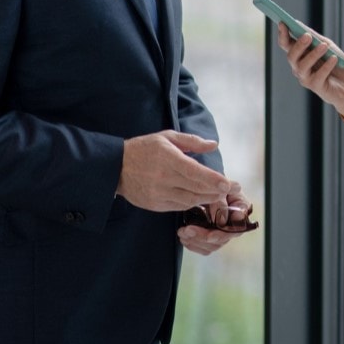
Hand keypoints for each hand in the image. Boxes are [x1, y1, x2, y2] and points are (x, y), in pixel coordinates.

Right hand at [117, 130, 236, 212]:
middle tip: (230, 189)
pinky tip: (200, 199)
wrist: (114, 167)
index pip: (196, 172)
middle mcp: (163, 178)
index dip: (214, 179)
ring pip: (189, 200)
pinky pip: (178, 207)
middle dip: (216, 191)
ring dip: (206, 199)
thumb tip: (213, 144)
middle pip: (196, 188)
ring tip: (218, 195)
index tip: (228, 183)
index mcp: (168, 159)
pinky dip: (191, 204)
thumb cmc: (144, 148)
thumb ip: (192, 141)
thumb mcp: (167, 137)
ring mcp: (158, 193)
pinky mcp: (154, 204)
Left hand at [178, 188, 253, 255]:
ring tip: (182, 231)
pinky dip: (193, 245)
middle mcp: (235, 223)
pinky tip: (184, 237)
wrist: (201, 187)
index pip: (239, 224)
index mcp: (241, 208)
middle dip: (204, 236)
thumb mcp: (215, 188)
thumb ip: (219, 200)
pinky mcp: (214, 239)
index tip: (210, 235)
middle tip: (188, 229)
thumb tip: (221, 219)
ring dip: (196, 241)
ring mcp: (225, 233)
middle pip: (224, 238)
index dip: (225, 231)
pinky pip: (206, 249)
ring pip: (214, 246)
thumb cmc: (211, 185)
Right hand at [275, 23, 343, 122]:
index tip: (283, 23)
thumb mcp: (328, 46)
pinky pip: (318, 75)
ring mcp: (305, 78)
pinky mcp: (315, 87)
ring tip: (324, 46)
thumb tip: (299, 25)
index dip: (283, 34)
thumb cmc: (336, 64)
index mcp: (299, 55)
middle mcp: (298, 67)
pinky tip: (334, 59)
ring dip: (313, 54)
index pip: (286, 44)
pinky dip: (326, 66)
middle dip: (298, 45)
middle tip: (307, 36)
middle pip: (291, 56)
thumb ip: (315, 38)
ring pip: (302, 66)